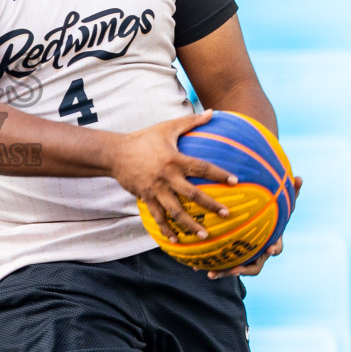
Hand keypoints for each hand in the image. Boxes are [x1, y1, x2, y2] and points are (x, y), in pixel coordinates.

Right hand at [110, 110, 234, 242]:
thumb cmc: (144, 138)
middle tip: (226, 214)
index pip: (202, 167)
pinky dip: (166, 229)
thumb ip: (191, 122)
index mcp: (175, 159)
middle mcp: (167, 176)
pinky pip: (158, 217)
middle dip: (210, 205)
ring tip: (204, 235)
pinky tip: (176, 240)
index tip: (235, 181)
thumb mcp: (167, 127)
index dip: (219, 174)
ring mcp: (155, 189)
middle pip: (192, 194)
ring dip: (190, 224)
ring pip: (175, 211)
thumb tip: (212, 112)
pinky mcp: (146, 198)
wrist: (115, 153)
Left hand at [207, 176, 301, 279]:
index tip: (270, 250)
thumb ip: (291, 192)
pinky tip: (195, 266)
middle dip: (244, 269)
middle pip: (254, 266)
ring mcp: (245, 258)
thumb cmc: (272, 212)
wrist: (258, 223)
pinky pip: (221, 264)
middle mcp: (258, 254)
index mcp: (271, 242)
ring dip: (224, 273)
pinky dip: (211, 266)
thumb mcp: (282, 202)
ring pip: (235, 269)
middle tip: (235, 269)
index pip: (276, 248)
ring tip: (211, 274)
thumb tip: (301, 177)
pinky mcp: (232, 259)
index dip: (274, 249)